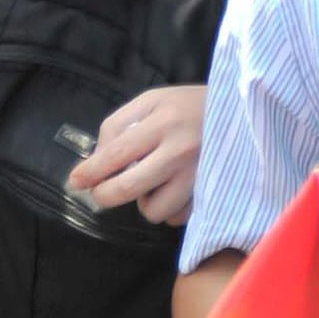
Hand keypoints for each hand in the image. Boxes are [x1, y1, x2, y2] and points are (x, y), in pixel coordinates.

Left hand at [70, 84, 205, 225]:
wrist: (243, 110)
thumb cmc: (189, 105)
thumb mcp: (152, 100)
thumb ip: (120, 124)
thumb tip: (97, 158)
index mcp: (162, 121)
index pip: (115, 154)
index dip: (90, 172)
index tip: (76, 181)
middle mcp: (180, 150)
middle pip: (129, 188)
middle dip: (106, 195)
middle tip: (102, 192)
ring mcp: (198, 175)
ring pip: (154, 210)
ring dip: (146, 202)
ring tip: (153, 184)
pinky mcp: (213, 192)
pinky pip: (179, 217)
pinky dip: (171, 208)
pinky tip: (174, 190)